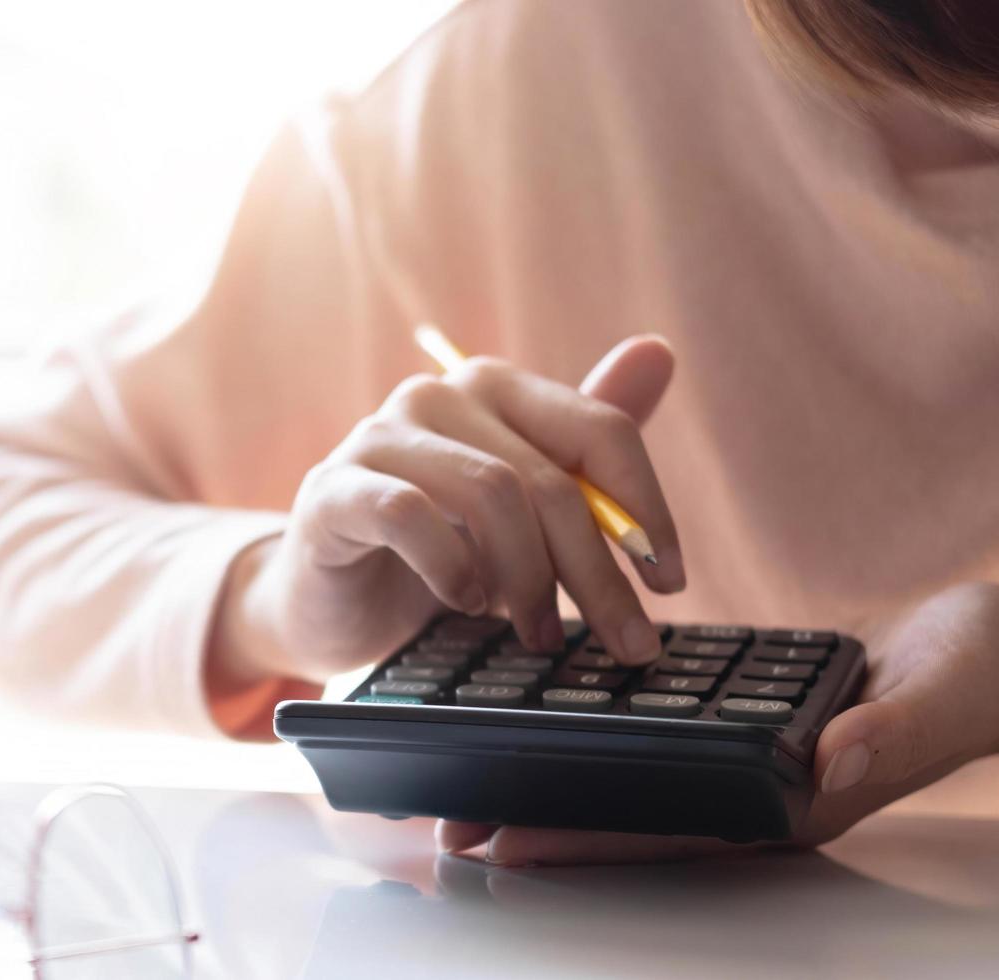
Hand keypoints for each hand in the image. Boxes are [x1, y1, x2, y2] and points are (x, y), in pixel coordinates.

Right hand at [213, 336, 687, 688]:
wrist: (331, 600)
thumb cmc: (437, 551)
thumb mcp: (524, 508)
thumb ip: (586, 446)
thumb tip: (660, 352)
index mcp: (495, 389)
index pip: (600, 430)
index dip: (647, 507)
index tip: (668, 582)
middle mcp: (436, 396)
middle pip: (550, 478)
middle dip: (598, 571)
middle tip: (626, 641)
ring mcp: (377, 438)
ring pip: (491, 494)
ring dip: (531, 580)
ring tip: (541, 634)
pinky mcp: (331, 491)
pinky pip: (408, 517)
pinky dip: (453, 569)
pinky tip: (466, 602)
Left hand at [437, 582, 998, 864]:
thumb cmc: (985, 674)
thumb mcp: (945, 694)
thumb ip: (890, 731)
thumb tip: (830, 762)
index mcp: (796, 802)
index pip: (668, 832)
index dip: (583, 838)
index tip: (500, 840)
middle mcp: (760, 792)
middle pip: (632, 817)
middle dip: (542, 820)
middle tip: (445, 818)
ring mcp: (752, 760)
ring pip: (637, 779)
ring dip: (560, 777)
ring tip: (470, 770)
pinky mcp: (750, 717)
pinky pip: (662, 734)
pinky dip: (605, 730)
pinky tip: (549, 711)